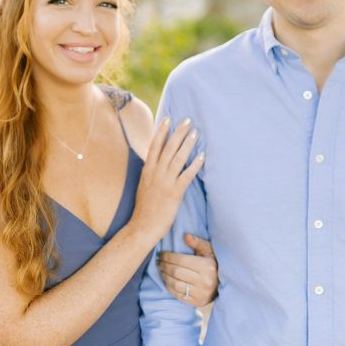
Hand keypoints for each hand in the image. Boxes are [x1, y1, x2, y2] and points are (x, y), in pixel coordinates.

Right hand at [130, 119, 204, 243]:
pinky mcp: (175, 193)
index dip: (161, 131)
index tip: (168, 119)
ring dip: (187, 144)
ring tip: (195, 133)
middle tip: (187, 120)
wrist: (143, 226)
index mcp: (147, 170)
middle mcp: (155, 173)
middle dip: (178, 133)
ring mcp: (165, 183)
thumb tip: (157, 161)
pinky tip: (202, 156)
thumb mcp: (144, 185)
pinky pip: (186, 175)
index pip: (154, 146)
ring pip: (177, 158)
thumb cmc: (145, 207)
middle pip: (168, 148)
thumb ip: (151, 172)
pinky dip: (195, 165)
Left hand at [158, 234, 217, 306]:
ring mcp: (201, 293)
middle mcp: (205, 281)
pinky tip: (167, 280)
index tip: (161, 254)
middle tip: (159, 261)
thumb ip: (198, 243)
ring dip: (165, 276)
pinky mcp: (197, 302)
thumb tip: (185, 236)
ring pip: (175, 284)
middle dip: (164, 266)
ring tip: (161, 270)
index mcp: (208, 267)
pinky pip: (178, 294)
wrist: (223, 285)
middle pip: (176, 272)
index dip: (168, 257)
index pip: (181, 260)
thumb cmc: (214, 264)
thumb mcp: (210, 251)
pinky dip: (169, 287)